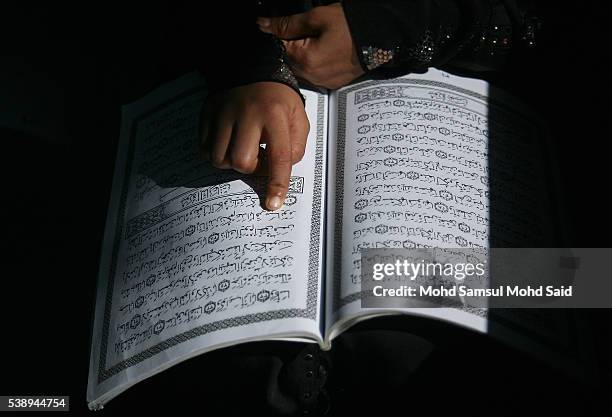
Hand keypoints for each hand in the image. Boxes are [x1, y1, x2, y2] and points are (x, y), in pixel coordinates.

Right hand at [200, 82, 308, 210]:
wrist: (251, 67)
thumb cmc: (279, 99)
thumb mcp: (298, 116)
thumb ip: (296, 145)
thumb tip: (280, 169)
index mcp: (275, 114)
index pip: (278, 155)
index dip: (276, 183)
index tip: (273, 204)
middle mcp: (247, 113)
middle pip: (241, 161)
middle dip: (249, 168)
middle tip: (257, 156)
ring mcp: (223, 112)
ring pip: (218, 158)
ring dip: (230, 162)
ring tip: (241, 148)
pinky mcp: (206, 113)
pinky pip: (204, 148)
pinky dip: (215, 153)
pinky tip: (227, 143)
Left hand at [257, 3, 363, 89]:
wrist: (380, 35)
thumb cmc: (352, 25)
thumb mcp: (317, 18)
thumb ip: (287, 24)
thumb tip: (264, 25)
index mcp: (306, 59)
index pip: (278, 48)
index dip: (279, 34)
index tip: (285, 26)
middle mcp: (312, 76)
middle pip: (288, 61)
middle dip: (290, 46)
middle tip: (305, 32)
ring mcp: (323, 82)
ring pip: (300, 69)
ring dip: (301, 56)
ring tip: (317, 41)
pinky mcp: (332, 83)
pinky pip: (313, 75)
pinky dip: (313, 64)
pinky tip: (324, 51)